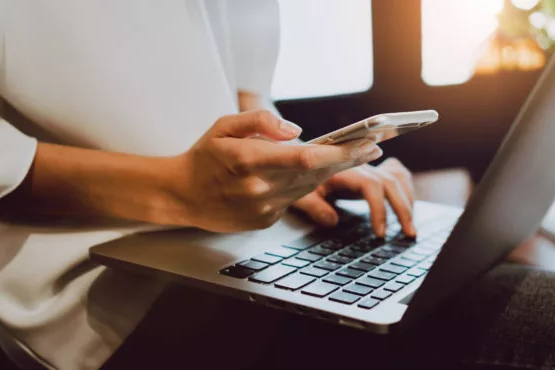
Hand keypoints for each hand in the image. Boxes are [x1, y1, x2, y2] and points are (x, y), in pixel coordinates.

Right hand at [172, 110, 383, 231]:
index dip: (341, 153)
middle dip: (348, 160)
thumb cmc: (203, 157)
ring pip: (308, 188)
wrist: (182, 194)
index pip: (306, 158)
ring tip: (350, 155)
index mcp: (249, 160)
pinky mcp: (264, 221)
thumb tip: (296, 131)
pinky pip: (293, 200)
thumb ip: (260, 121)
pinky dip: (304, 186)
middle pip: (316, 174)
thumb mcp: (223, 126)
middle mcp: (259, 188)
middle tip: (372, 147)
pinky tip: (310, 174)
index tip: (366, 144)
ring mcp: (263, 209)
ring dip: (330, 172)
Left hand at [291, 158, 415, 237]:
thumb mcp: (300, 193)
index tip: (380, 232)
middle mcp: (361, 166)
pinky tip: (409, 203)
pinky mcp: (372, 172)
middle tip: (408, 233)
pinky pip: (397, 174)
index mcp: (345, 170)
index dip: (379, 208)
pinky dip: (406, 188)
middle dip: (402, 208)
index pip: (372, 185)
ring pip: (397, 179)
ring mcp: (369, 168)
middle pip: (391, 183)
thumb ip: (314, 207)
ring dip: (408, 201)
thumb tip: (332, 221)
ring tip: (410, 226)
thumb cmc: (298, 177)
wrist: (300, 160)